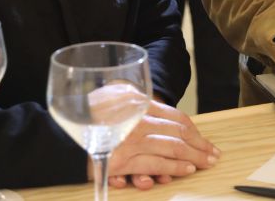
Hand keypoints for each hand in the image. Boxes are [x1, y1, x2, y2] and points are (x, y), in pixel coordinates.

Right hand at [85, 99, 219, 189]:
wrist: (62, 138)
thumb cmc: (90, 121)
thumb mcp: (116, 103)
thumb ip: (138, 107)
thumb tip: (163, 119)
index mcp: (139, 105)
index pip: (176, 118)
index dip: (195, 131)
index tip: (206, 141)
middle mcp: (137, 121)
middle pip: (178, 134)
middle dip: (199, 146)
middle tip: (213, 156)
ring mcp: (131, 141)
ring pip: (171, 149)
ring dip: (192, 158)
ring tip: (204, 163)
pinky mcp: (122, 161)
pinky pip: (154, 164)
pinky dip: (172, 167)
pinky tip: (184, 170)